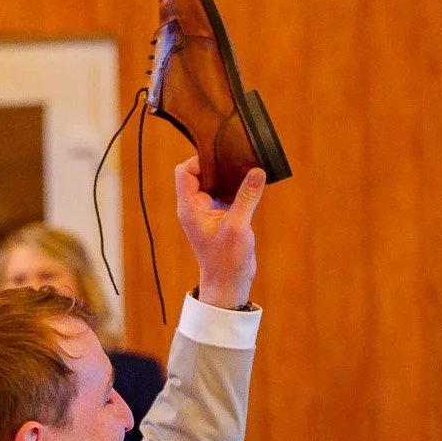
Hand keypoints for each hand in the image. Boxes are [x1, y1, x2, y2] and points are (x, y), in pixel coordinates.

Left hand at [174, 158, 262, 310]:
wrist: (228, 284)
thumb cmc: (226, 260)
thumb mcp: (237, 226)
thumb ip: (246, 197)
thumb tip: (257, 171)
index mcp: (189, 208)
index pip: (184, 172)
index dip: (199, 160)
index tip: (221, 156)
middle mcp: (195, 208)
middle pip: (200, 174)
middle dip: (217, 165)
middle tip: (237, 159)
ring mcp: (207, 212)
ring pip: (214, 183)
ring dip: (229, 176)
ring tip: (246, 170)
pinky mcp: (221, 217)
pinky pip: (225, 194)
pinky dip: (236, 188)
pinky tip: (252, 185)